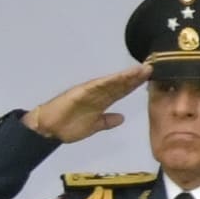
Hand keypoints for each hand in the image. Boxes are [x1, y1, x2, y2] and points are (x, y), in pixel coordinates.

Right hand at [26, 64, 149, 138]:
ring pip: (111, 83)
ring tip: (140, 70)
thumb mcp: (93, 126)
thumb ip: (106, 121)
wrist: (48, 129)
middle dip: (135, 78)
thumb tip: (121, 118)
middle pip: (119, 84)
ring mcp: (89, 92)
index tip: (150, 79)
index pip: (121, 91)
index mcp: (101, 101)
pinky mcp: (80, 92)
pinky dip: (108, 81)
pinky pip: (96, 86)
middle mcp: (97, 94)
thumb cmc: (68, 126)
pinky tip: (119, 77)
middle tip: (151, 69)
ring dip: (125, 76)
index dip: (134, 85)